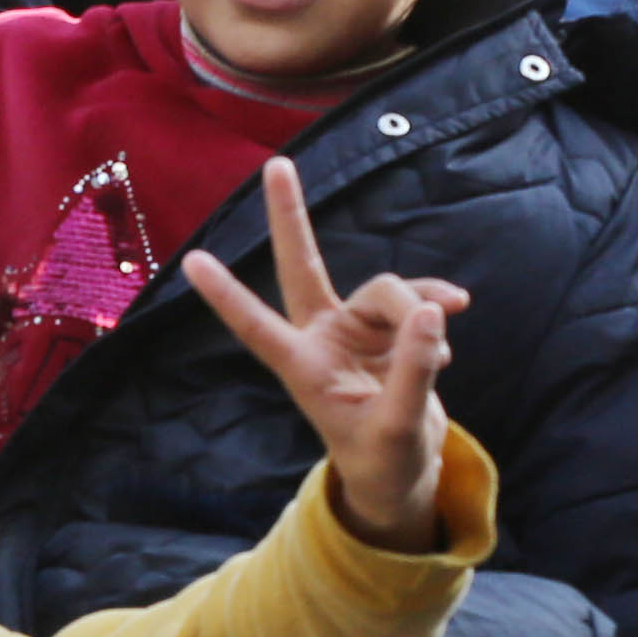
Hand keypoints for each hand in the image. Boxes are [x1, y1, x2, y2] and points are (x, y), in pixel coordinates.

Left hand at [180, 157, 465, 551]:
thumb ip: (414, 371)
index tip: (192, 261)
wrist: (404, 471)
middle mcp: (323, 337)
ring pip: (390, 290)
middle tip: (276, 165)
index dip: (227, 296)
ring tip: (443, 353)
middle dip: (290, 216)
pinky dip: (436, 319)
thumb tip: (431, 311)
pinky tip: (445, 349)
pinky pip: (418, 303)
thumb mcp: (400, 427)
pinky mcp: (390, 328)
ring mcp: (355, 328)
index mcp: (304, 368)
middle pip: (304, 265)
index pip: (257, 328)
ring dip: (421, 310)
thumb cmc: (383, 459)